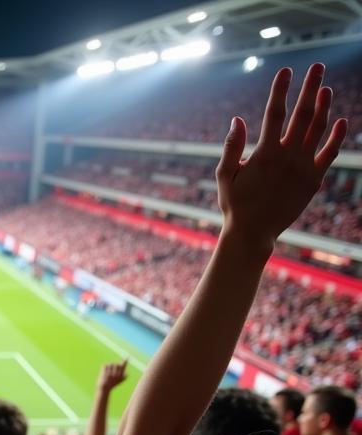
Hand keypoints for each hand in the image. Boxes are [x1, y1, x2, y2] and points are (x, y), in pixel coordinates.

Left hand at [97, 361, 127, 392]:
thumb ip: (123, 377)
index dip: (125, 362)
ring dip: (109, 367)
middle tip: (111, 371)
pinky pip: (105, 365)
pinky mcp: (105, 372)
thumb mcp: (118, 382)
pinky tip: (104, 373)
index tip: (127, 357)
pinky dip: (104, 368)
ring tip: (107, 373)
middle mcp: (116, 374)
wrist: (104, 388)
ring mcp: (110, 372)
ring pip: (111, 364)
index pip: (123, 367)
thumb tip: (127, 374)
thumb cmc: (111, 385)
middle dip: (114, 367)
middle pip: (117, 364)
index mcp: (120, 375)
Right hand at [216, 64, 346, 245]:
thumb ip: (231, 148)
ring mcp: (303, 168)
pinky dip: (337, 136)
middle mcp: (287, 157)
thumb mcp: (224, 177)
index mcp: (264, 154)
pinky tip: (341, 121)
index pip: (275, 113)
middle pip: (303, 114)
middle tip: (318, 68)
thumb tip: (237, 119)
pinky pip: (329, 153)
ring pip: (319, 129)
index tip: (286, 70)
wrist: (253, 234)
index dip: (281, 90)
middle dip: (311, 88)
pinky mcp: (313, 180)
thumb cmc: (235, 205)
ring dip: (325, 106)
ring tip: (326, 89)